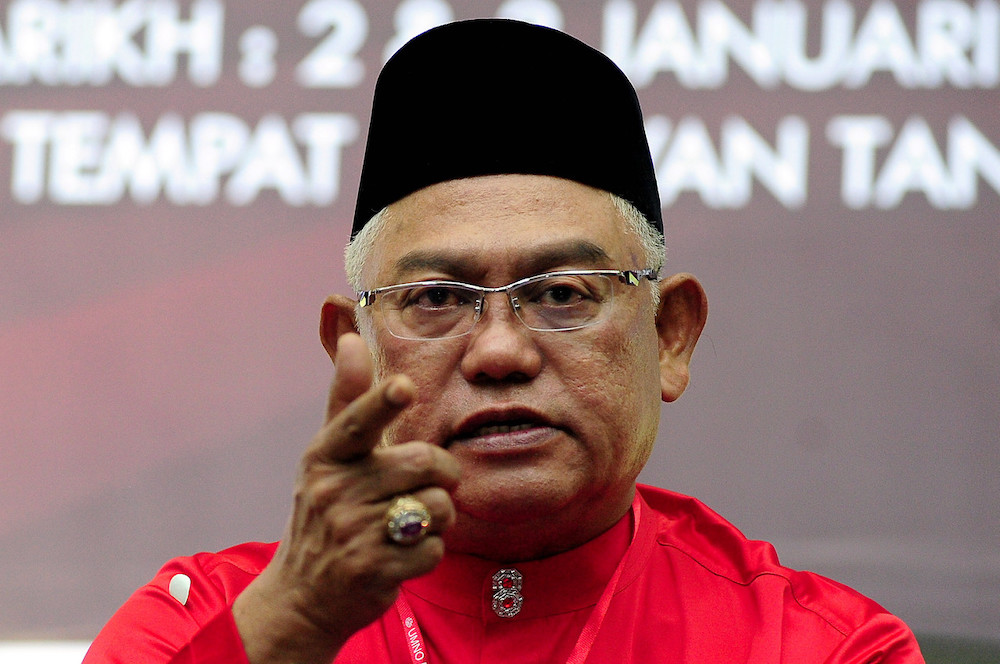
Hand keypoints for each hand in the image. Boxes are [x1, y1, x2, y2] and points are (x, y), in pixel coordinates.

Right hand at [233, 333, 459, 663]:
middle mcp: (333, 491)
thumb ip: (348, 399)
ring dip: (437, 516)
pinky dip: (429, 552)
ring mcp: (352, 533)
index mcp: (324, 456)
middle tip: (430, 483)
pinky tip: (402, 553)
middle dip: (442, 473)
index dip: (381, 402)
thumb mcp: (327, 456)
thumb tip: (352, 337)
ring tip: (408, 523)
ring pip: (436, 505)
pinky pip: (434, 548)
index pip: (355, 422)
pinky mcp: (374, 570)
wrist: (302, 595)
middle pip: (423, 462)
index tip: (402, 386)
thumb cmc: (324, 512)